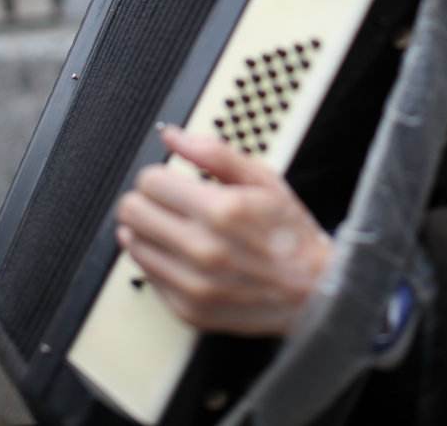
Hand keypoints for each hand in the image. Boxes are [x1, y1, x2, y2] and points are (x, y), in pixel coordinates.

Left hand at [116, 125, 333, 335]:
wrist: (313, 289)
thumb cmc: (289, 232)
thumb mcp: (262, 178)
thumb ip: (214, 152)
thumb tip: (173, 136)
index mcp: (220, 210)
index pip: (150, 182)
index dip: (158, 175)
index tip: (169, 179)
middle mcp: (202, 250)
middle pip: (132, 213)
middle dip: (145, 200)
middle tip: (165, 202)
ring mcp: (193, 285)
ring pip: (133, 245)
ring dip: (147, 231)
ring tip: (174, 228)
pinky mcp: (188, 310)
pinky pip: (147, 277)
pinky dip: (158, 262)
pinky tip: (180, 254)